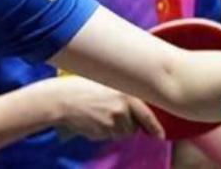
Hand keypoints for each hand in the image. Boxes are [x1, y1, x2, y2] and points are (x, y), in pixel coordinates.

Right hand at [34, 75, 164, 140]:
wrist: (60, 99)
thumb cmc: (80, 87)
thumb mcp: (105, 84)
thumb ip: (122, 94)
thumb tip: (134, 107)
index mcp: (125, 95)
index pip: (147, 116)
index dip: (155, 128)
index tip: (160, 136)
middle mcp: (122, 110)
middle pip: (133, 127)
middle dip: (127, 124)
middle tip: (111, 113)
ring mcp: (111, 123)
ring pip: (120, 133)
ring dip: (114, 129)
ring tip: (99, 114)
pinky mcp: (101, 133)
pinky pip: (107, 136)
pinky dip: (102, 131)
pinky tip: (92, 119)